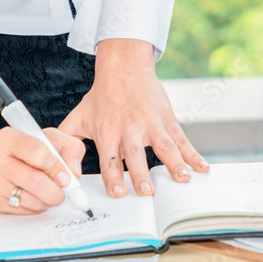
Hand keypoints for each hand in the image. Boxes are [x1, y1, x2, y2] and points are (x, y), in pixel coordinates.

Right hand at [0, 113, 85, 213]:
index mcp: (8, 139)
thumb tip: (74, 172)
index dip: (57, 167)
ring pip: (30, 201)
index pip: (39, 153)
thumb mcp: (44, 137)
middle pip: (36, 182)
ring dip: (46, 201)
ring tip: (48, 193)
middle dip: (56, 191)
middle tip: (62, 192)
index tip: (65, 175)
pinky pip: (22, 211)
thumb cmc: (17, 148)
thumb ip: (67, 147)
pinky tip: (33, 197)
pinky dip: (34, 207)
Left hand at [59, 38, 208, 197]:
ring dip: (174, 164)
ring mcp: (150, 124)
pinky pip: (181, 139)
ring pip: (163, 147)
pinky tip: (202, 167)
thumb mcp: (78, 117)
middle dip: (141, 174)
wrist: (123, 68)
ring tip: (183, 180)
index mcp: (107, 131)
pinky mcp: (167, 119)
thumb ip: (66, 143)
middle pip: (135, 155)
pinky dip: (193, 154)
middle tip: (147, 191)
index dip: (113, 177)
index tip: (118, 193)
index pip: (108, 159)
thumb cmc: (101, 97)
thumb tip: (60, 168)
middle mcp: (129, 128)